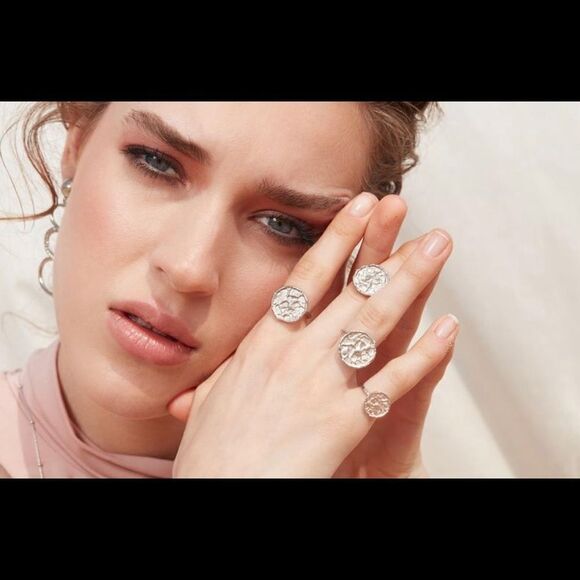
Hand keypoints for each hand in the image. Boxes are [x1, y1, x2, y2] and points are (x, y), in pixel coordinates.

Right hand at [168, 192, 455, 476]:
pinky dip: (425, 355)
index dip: (335, 239)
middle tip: (406, 208)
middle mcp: (294, 354)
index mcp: (261, 345)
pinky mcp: (345, 419)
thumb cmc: (214, 456)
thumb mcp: (211, 405)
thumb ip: (219, 381)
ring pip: (375, 320)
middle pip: (349, 291)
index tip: (357, 206)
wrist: (221, 497)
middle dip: (381, 246)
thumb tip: (199, 380)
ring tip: (437, 247)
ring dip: (411, 280)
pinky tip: (448, 330)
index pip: (305, 279)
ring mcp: (321, 383)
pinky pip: (394, 380)